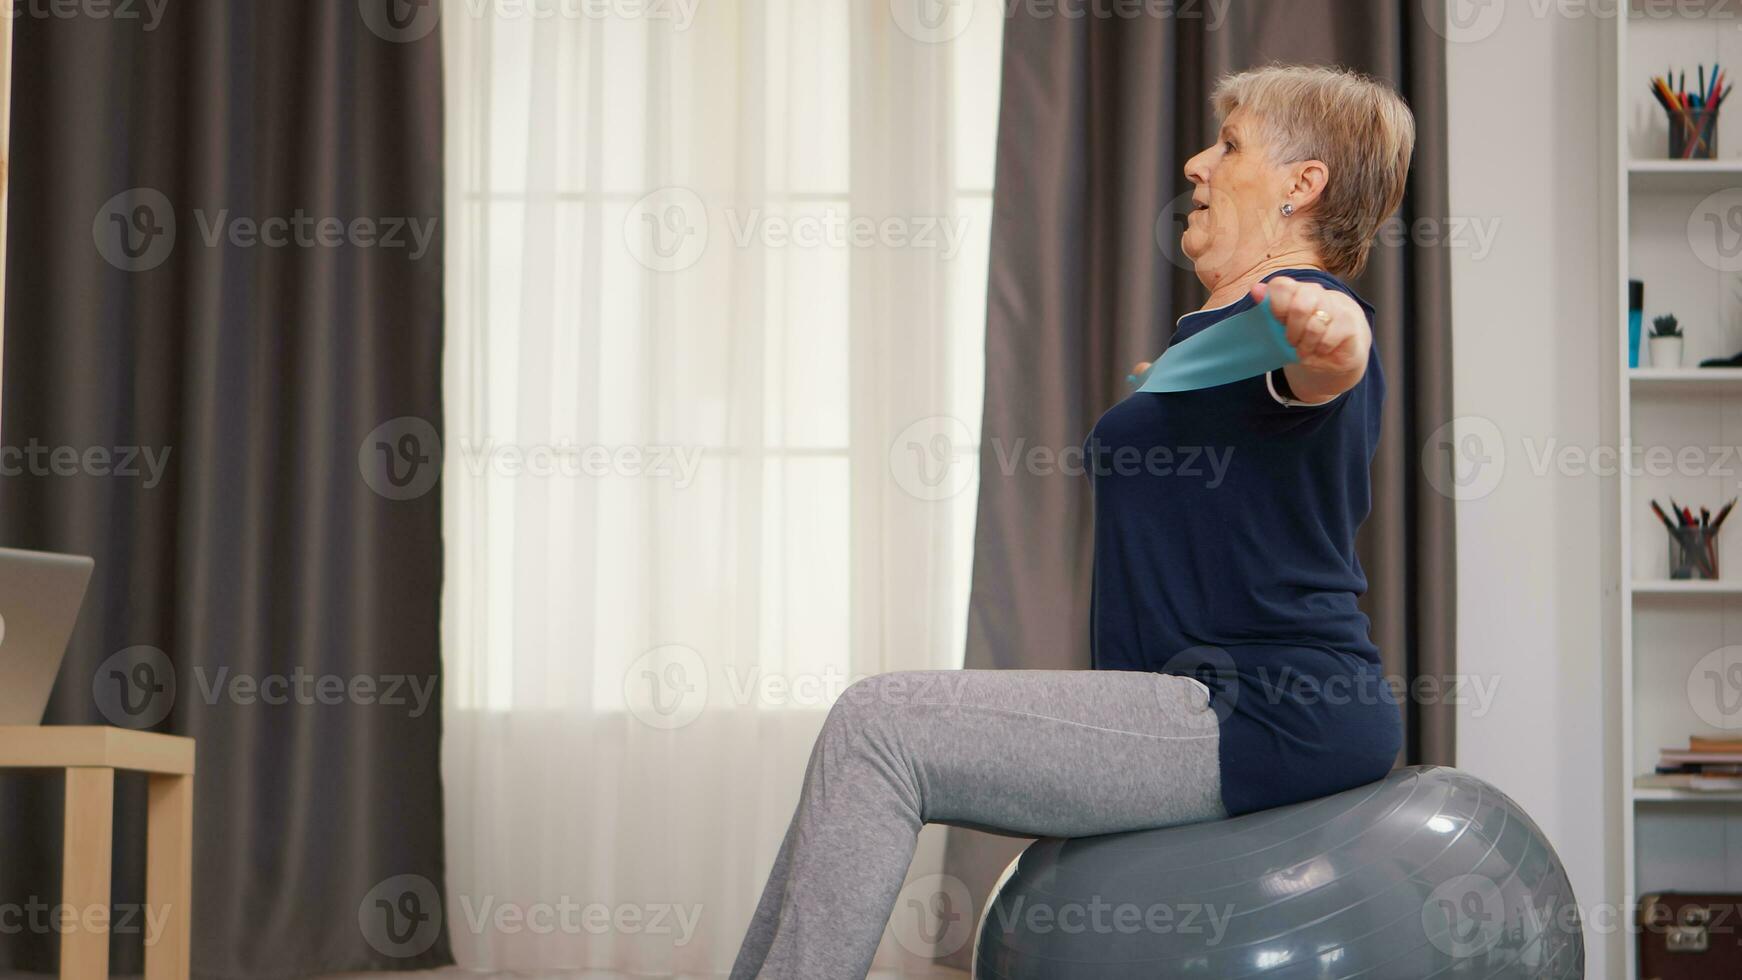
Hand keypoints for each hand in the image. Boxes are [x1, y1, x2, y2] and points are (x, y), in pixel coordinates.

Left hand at [1250, 277, 1369, 376]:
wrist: (1338, 350)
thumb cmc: (1306, 336)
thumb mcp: (1284, 326)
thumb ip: (1270, 308)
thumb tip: (1256, 288)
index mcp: (1296, 290)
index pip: (1281, 286)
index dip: (1276, 307)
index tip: (1278, 322)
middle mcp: (1317, 293)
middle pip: (1299, 306)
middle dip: (1292, 331)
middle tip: (1291, 342)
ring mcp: (1336, 306)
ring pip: (1314, 326)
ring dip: (1306, 345)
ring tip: (1305, 349)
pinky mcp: (1349, 322)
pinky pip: (1328, 338)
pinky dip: (1320, 350)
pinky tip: (1322, 350)